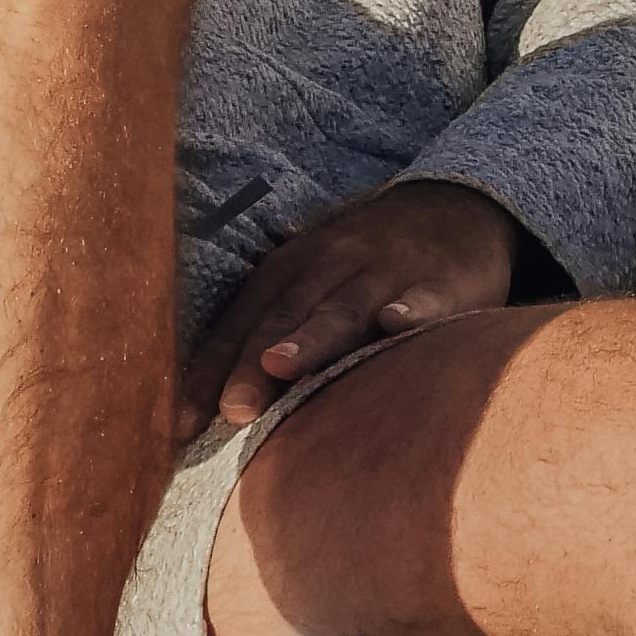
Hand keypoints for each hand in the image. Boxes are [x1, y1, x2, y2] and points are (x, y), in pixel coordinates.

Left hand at [180, 178, 520, 436]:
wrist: (457, 209)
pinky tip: (397, 326)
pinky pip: (427, 298)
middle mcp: (330, 267)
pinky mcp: (442, 283)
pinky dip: (412, 310)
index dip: (207, 373)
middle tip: (231, 410)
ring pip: (346, 308)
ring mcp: (386, 272)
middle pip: (284, 317)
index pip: (239, 325)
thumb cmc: (365, 266)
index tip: (178, 425)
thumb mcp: (313, 285)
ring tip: (284, 367)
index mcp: (289, 273)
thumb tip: (215, 413)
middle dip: (253, 363)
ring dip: (313, 337)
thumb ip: (270, 338)